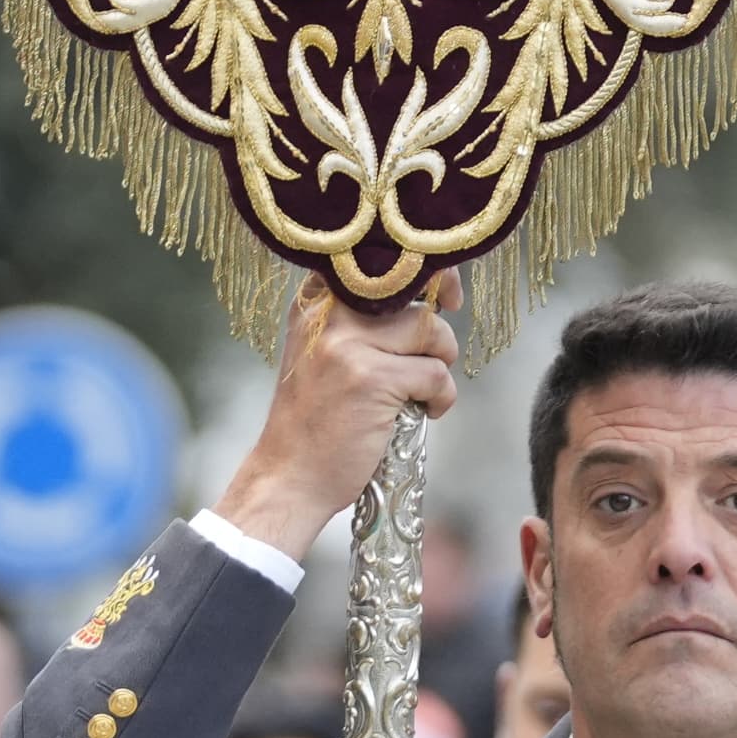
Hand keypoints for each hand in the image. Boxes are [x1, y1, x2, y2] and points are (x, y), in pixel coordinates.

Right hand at [212, 287, 460, 561]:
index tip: (446, 296)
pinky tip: (423, 413)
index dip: (424, 271)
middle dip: (437, 331)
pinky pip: (436, 374)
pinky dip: (442, 398)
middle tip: (433, 360)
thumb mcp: (322, 353)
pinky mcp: (372, 380)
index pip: (381, 261)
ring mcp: (349, 345)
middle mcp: (329, 314)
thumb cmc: (315, 419)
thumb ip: (359, 321)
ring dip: (441, 363)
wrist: (290, 476)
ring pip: (431, 331)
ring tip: (421, 393)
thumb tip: (430, 295)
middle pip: (413, 295)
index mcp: (315, 302)